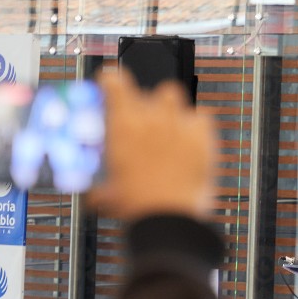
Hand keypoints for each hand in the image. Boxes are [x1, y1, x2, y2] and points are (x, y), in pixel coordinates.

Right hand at [86, 70, 215, 220]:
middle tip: (145, 126)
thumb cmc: (137, 207)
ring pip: (174, 95)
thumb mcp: (107, 195)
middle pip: (148, 90)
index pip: (114, 81)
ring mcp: (178, 123)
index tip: (111, 83)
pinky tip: (192, 140)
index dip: (112, 80)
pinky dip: (197, 124)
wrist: (170, 218)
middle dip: (145, 104)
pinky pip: (202, 115)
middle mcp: (151, 117)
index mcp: (122, 124)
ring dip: (170, 107)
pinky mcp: (202, 135)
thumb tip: (95, 196)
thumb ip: (100, 188)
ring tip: (169, 127)